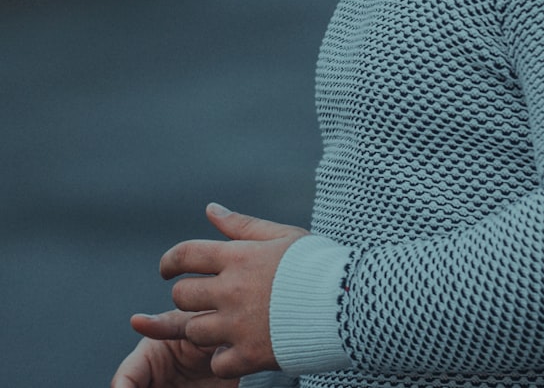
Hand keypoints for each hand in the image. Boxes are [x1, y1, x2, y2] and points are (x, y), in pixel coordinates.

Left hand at [122, 202, 307, 382]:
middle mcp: (232, 290)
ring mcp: (239, 325)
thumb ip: (242, 225)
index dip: (169, 262)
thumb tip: (211, 209)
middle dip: (187, 296)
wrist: (347, 301)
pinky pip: (216, 362)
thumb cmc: (315, 263)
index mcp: (239, 257)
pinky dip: (222, 358)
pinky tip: (237, 348)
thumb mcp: (281, 235)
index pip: (186, 254)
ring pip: (194, 332)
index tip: (167, 271)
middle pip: (183, 295)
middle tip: (201, 298)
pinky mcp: (249, 355)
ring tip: (222, 324)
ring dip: (203, 327)